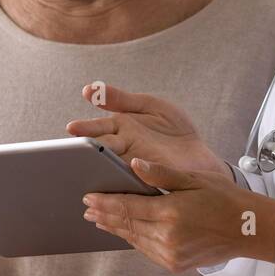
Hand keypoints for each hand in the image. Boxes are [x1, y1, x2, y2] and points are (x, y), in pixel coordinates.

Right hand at [66, 84, 230, 184]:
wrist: (201, 154)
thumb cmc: (174, 129)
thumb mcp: (149, 106)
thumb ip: (121, 98)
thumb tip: (88, 89)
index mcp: (120, 128)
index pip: (97, 128)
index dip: (85, 129)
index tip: (73, 128)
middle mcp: (122, 150)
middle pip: (100, 151)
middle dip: (86, 151)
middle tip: (75, 152)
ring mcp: (131, 168)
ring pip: (109, 168)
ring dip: (99, 170)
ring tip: (90, 170)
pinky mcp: (144, 185)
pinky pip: (128, 185)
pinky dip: (119, 186)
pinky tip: (114, 186)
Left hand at [83, 158, 274, 271]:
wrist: (249, 229)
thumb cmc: (224, 198)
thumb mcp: (193, 179)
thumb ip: (161, 174)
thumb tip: (133, 164)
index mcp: (170, 213)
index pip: (127, 208)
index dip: (105, 203)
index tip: (88, 198)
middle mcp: (167, 238)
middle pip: (126, 225)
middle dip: (104, 216)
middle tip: (87, 208)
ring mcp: (170, 254)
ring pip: (134, 239)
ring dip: (115, 228)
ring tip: (100, 219)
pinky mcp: (174, 264)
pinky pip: (146, 250)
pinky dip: (133, 239)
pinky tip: (126, 231)